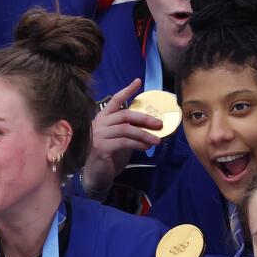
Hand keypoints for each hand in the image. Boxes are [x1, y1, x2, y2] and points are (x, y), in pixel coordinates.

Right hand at [83, 78, 161, 195]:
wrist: (96, 174)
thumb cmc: (109, 155)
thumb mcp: (120, 137)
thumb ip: (129, 128)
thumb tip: (152, 124)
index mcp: (103, 118)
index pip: (114, 101)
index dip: (126, 91)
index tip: (138, 82)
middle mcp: (99, 124)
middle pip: (125, 115)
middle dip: (144, 118)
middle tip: (160, 124)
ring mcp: (98, 136)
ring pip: (126, 129)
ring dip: (144, 134)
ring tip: (157, 140)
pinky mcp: (101, 148)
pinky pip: (124, 142)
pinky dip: (138, 144)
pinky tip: (145, 147)